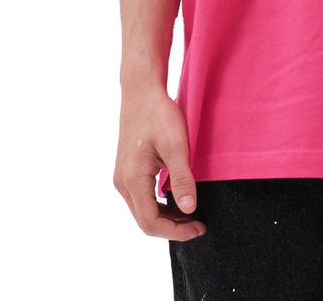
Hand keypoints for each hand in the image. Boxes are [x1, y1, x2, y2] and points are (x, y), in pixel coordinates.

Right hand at [113, 82, 206, 240]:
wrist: (141, 92)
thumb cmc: (158, 114)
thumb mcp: (176, 145)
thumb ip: (182, 178)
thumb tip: (188, 209)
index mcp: (133, 179)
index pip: (151, 221)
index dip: (176, 231)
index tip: (199, 228)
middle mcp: (123, 182)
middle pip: (145, 220)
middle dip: (172, 227)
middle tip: (199, 225)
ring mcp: (123, 176)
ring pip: (142, 210)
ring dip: (166, 217)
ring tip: (192, 214)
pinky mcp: (127, 170)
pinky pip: (141, 197)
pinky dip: (159, 205)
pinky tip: (177, 199)